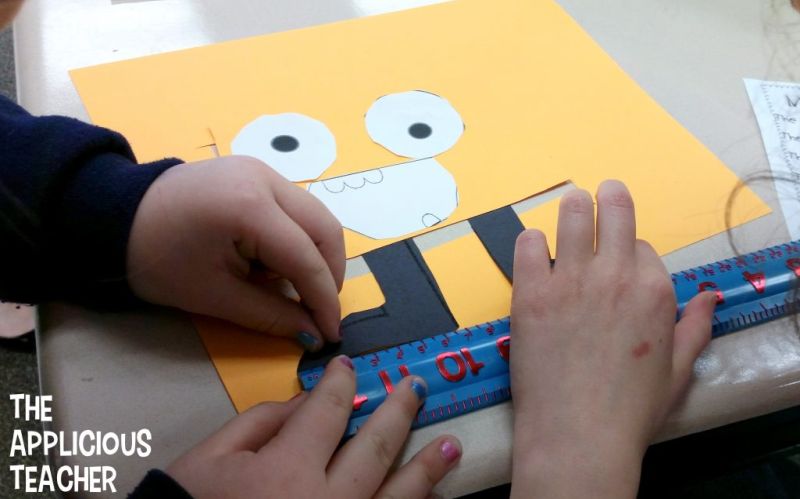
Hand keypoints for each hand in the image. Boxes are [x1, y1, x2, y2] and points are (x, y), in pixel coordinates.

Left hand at [128, 156, 344, 349]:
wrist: (116, 219)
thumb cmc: (159, 261)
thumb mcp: (215, 296)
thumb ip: (272, 315)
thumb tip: (314, 333)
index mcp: (250, 207)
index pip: (306, 256)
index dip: (324, 298)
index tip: (331, 332)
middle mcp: (266, 178)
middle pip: (324, 227)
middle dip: (327, 273)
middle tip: (316, 309)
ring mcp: (262, 170)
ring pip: (314, 216)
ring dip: (313, 255)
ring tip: (287, 285)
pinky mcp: (257, 172)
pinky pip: (295, 208)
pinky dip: (296, 238)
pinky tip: (272, 260)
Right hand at [167, 356, 461, 497]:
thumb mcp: (209, 460)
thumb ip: (259, 422)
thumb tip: (304, 399)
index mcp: (287, 468)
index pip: (327, 410)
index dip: (340, 383)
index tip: (349, 369)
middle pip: (375, 445)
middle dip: (399, 411)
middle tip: (415, 387)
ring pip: (397, 494)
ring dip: (427, 467)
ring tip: (450, 445)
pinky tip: (430, 497)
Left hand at [509, 180, 715, 497]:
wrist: (577, 435)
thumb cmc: (630, 410)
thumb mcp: (678, 372)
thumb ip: (696, 328)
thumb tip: (710, 297)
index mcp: (655, 291)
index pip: (643, 246)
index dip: (631, 253)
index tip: (621, 262)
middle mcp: (615, 276)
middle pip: (614, 212)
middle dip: (609, 197)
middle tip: (600, 192)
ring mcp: (570, 281)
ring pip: (572, 216)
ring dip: (572, 206)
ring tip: (569, 202)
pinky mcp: (530, 292)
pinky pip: (528, 244)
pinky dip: (531, 241)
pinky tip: (534, 248)